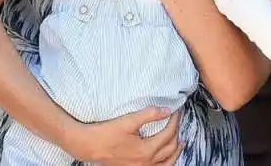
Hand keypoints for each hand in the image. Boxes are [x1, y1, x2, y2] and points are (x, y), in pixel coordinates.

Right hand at [65, 107, 182, 165]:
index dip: (174, 121)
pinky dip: (166, 162)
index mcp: (146, 151)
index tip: (177, 111)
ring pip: (167, 163)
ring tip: (181, 142)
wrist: (89, 146)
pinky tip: (166, 156)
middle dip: (176, 133)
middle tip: (177, 121)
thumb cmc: (107, 133)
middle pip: (170, 148)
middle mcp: (146, 163)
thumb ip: (149, 114)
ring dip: (175, 151)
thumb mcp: (129, 121)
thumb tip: (167, 110)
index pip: (168, 134)